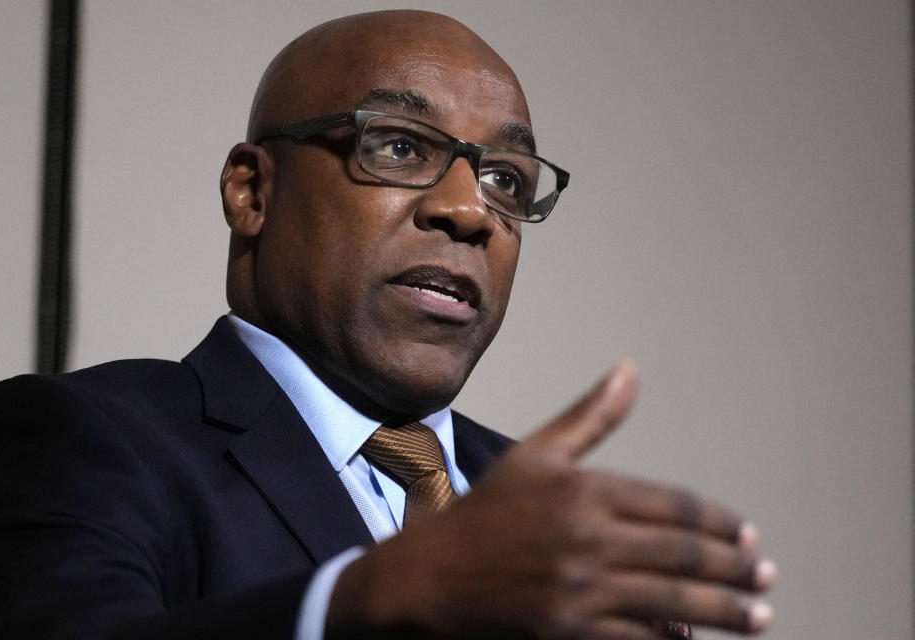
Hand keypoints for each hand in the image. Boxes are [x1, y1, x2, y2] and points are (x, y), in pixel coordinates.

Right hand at [327, 361, 776, 638]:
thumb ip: (589, 417)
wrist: (428, 579)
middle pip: (683, 557)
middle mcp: (586, 540)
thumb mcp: (534, 455)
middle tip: (764, 576)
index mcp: (583, 491)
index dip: (718, 523)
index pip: (673, 506)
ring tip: (757, 616)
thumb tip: (630, 368)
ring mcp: (579, 592)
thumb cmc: (484, 514)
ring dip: (724, 612)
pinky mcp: (569, 635)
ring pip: (672, 603)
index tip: (745, 535)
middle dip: (734, 570)